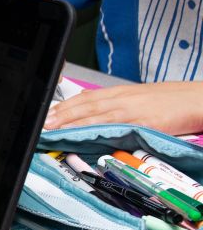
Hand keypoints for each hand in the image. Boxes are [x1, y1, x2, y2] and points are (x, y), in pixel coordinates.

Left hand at [45, 81, 202, 134]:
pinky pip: (117, 128)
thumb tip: (95, 110)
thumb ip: (117, 104)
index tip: (47, 114)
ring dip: (72, 124)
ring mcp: (133, 111)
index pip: (85, 98)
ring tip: (53, 131)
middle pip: (85, 106)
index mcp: (121, 92)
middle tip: (42, 124)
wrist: (199, 99)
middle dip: (61, 116)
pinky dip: (98, 131)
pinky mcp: (145, 123)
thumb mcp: (140, 98)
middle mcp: (123, 99)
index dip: (64, 106)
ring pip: (95, 116)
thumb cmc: (172, 100)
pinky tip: (84, 136)